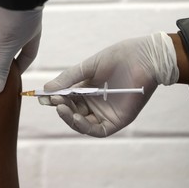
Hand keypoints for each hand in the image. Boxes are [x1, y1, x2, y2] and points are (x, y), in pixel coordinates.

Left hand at [0, 1, 42, 93]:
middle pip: (10, 44)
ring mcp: (8, 15)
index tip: (10, 79)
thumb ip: (1, 66)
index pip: (27, 56)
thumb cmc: (19, 17)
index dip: (19, 67)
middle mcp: (21, 26)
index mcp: (31, 36)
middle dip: (0, 54)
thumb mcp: (9, 45)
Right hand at [40, 32, 177, 136]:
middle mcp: (95, 103)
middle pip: (73, 112)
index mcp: (87, 89)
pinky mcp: (117, 120)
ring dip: (69, 118)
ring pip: (82, 124)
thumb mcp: (87, 67)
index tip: (44, 96)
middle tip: (54, 100)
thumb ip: (68, 79)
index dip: (55, 99)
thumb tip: (46, 90)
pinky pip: (98, 130)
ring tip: (61, 107)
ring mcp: (106, 113)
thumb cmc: (119, 57)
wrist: (145, 57)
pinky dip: (84, 126)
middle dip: (61, 107)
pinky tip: (75, 117)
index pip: (67, 99)